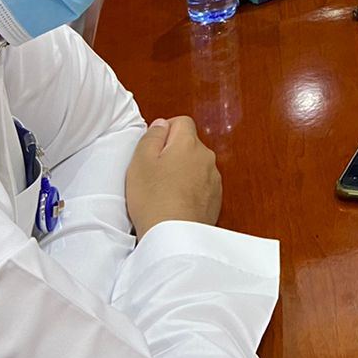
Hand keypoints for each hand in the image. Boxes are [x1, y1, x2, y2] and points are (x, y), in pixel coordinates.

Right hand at [125, 116, 222, 238]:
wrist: (175, 236)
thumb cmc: (153, 198)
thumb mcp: (140, 161)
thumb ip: (152, 136)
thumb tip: (162, 124)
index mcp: (189, 143)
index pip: (182, 122)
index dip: (165, 131)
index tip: (152, 149)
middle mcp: (207, 157)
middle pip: (189, 144)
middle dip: (172, 152)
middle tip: (153, 172)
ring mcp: (214, 179)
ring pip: (196, 165)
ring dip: (182, 171)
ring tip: (163, 191)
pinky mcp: (216, 198)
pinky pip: (201, 185)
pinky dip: (190, 189)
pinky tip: (175, 203)